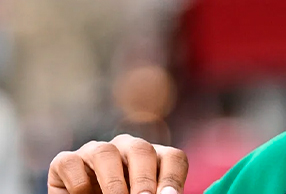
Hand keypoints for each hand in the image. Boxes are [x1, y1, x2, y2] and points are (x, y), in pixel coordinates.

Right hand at [48, 134, 188, 193]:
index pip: (172, 158)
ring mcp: (95, 151)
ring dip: (113, 182)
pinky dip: (79, 184)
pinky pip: (72, 163)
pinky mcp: (66, 161)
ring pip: (106, 152)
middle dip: (144, 179)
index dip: (172, 178)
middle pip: (142, 150)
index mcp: (152, 158)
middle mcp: (126, 148)